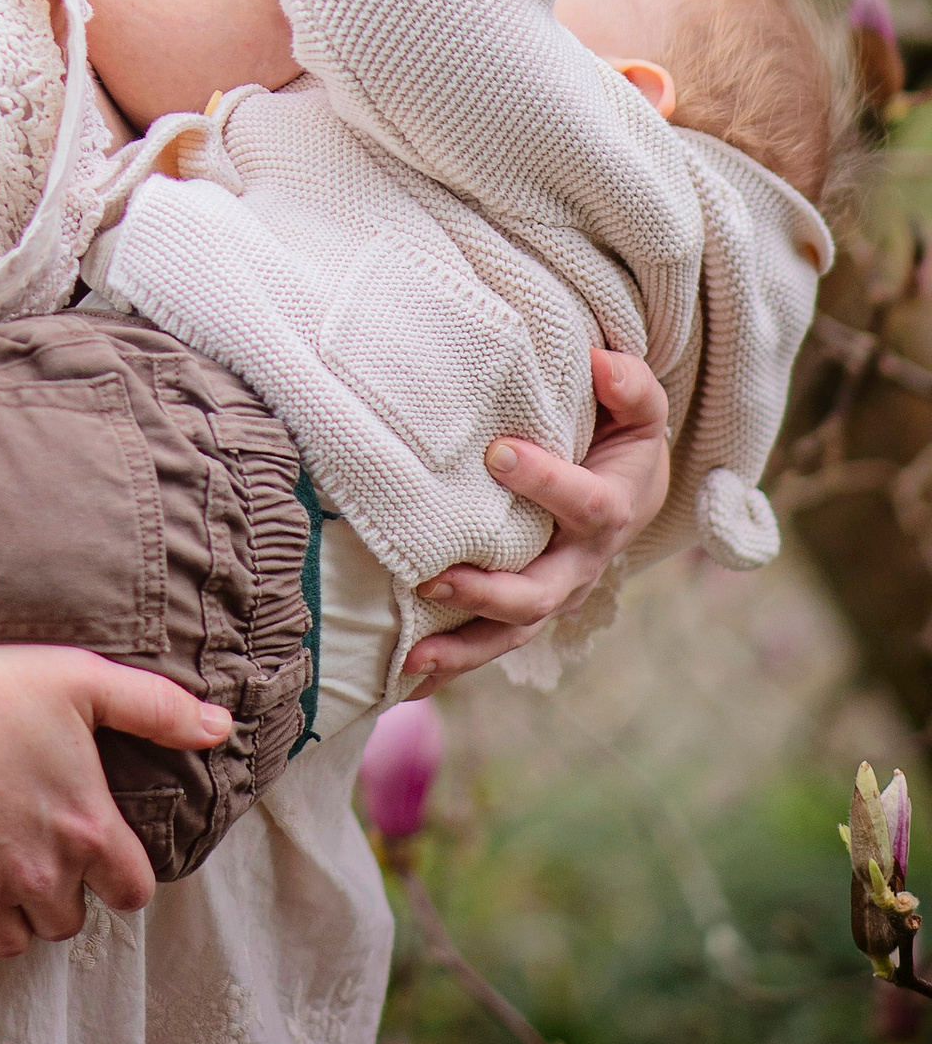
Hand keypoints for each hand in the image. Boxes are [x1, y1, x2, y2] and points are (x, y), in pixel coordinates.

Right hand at [0, 634, 231, 965]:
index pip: (132, 894)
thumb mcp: (82, 680)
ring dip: (5, 918)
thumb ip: (158, 708)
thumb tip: (222, 727)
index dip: (118, 876)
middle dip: (56, 895)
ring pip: (10, 944)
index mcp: (87, 831)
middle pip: (66, 924)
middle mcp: (41, 876)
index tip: (95, 854)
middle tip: (32, 854)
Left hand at [406, 344, 672, 682]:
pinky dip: (451, 667)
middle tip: (435, 575)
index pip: (585, 503)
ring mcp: (553, 594)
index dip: (546, 481)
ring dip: (462, 647)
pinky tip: (405, 681)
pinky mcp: (524, 611)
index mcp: (610, 509)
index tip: (497, 452)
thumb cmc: (623, 436)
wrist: (631, 488)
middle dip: (490, 590)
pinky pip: (490, 645)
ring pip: (512, 632)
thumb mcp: (639, 406)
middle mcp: (580, 563)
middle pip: (541, 592)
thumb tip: (599, 362)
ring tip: (411, 653)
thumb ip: (627, 383)